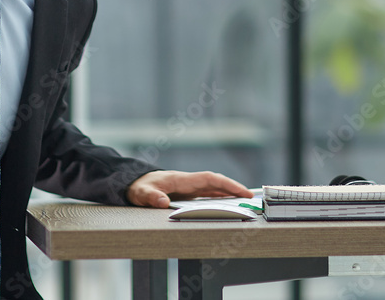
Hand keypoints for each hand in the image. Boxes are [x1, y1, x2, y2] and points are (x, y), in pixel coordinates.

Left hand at [126, 170, 253, 208]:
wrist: (132, 183)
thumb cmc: (138, 187)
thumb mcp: (141, 193)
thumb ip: (150, 197)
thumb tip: (162, 202)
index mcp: (181, 180)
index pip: (210, 179)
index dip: (227, 184)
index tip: (242, 192)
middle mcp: (188, 182)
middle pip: (216, 183)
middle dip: (234, 189)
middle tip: (251, 198)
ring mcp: (188, 187)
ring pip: (213, 188)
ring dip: (228, 193)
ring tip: (245, 202)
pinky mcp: (186, 194)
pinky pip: (206, 194)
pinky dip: (218, 198)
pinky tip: (227, 205)